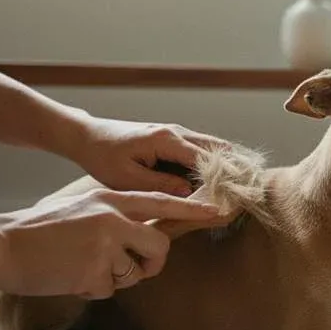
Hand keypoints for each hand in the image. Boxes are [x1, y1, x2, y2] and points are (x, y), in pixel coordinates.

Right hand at [0, 188, 225, 298]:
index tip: (220, 211)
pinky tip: (71, 276)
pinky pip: (111, 289)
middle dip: (152, 263)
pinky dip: (94, 289)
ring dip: (115, 277)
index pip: (162, 202)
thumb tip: (151, 235)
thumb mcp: (85, 209)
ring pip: (134, 272)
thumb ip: (118, 217)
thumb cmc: (44, 231)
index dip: (193, 209)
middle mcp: (112, 218)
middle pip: (160, 246)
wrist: (2, 245)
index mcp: (110, 198)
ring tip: (83, 266)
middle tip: (135, 267)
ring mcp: (103, 246)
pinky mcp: (92, 271)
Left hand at [65, 116, 229, 195]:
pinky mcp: (173, 139)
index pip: (206, 159)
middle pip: (217, 149)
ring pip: (212, 148)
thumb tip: (189, 192)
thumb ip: (160, 186)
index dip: (221, 178)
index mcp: (167, 140)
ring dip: (221, 167)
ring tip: (232, 189)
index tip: (232, 197)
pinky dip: (210, 164)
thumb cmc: (103, 158)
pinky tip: (212, 182)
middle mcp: (177, 132)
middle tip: (241, 192)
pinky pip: (200, 150)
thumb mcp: (127, 179)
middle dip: (230, 170)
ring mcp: (177, 133)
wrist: (88, 137)